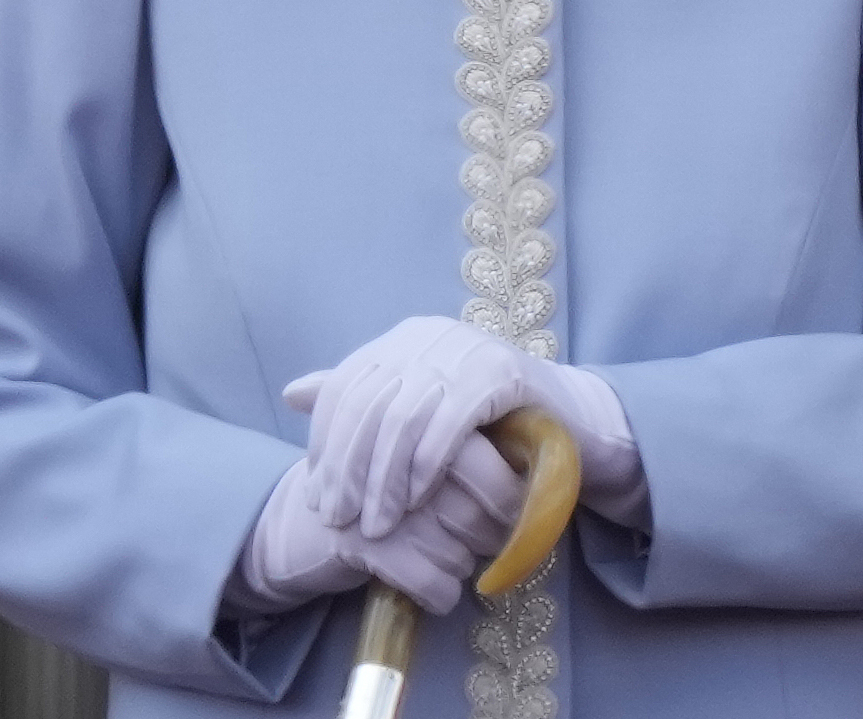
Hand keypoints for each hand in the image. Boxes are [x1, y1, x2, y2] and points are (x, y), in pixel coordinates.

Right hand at [230, 432, 523, 616]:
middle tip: (473, 541)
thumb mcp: (415, 458)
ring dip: (457, 568)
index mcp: (420, 429)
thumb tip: (545, 464)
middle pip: (482, 519)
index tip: (506, 515)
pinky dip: (439, 595)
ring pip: (460, 556)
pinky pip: (434, 585)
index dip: (509, 502)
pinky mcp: (363, 543)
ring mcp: (382, 502)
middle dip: (486, 541)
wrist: (303, 522)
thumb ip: (472, 450)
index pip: (493, 469)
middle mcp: (403, 461)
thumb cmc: (378, 489)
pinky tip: (426, 586)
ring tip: (437, 556)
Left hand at [283, 316, 641, 538]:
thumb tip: (292, 394)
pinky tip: (417, 501)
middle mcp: (426, 335)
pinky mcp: (499, 370)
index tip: (316, 497)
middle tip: (338, 520)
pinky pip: (449, 420)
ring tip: (376, 527)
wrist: (570, 423)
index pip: (343, 389)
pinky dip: (427, 464)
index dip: (325, 444)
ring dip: (384, 479)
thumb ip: (361, 402)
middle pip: (366, 405)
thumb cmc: (488, 426)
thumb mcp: (417, 412)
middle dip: (346, 469)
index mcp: (400, 341)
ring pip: (402, 417)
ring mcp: (464, 347)